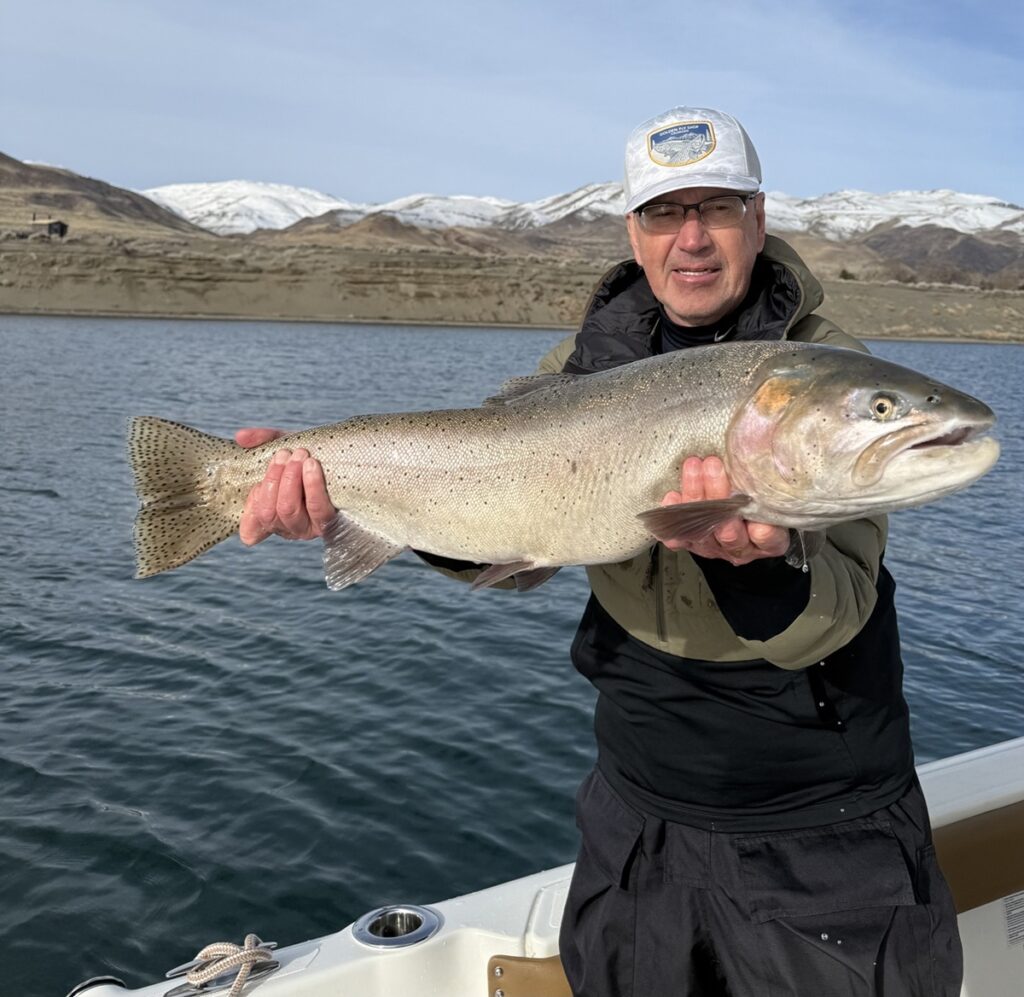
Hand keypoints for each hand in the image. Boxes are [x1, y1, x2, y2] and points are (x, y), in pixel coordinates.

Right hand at [236, 427, 335, 544]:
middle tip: (284, 454)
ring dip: (290, 480)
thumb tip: (240, 437)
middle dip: (273, 479)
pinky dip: (311, 485)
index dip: (250, 510)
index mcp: (272, 515)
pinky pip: (317, 508)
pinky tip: (312, 465)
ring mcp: (309, 528)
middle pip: (268, 513)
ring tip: (299, 455)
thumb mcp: (286, 444)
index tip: (258, 483)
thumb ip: (263, 440)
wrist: (346, 456)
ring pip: (288, 510)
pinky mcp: (330, 523)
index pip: (251, 530)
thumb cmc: (312, 455)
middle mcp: (288, 527)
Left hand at [661, 456, 788, 564]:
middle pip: (729, 532)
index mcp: (768, 542)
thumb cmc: (760, 505)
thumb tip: (755, 465)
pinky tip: (672, 498)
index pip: (766, 538)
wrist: (741, 522)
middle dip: (718, 496)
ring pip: (702, 529)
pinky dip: (674, 517)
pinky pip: (680, 535)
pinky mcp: (694, 544)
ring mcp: (715, 549)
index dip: (760, 528)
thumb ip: (765, 491)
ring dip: (695, 494)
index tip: (752, 503)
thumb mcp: (771, 499)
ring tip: (693, 467)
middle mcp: (741, 549)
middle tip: (713, 467)